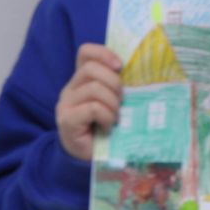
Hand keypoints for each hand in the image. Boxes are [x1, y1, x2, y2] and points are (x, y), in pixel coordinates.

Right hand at [56, 43, 123, 161]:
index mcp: (82, 80)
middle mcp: (70, 89)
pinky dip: (107, 116)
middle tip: (122, 100)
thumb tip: (144, 69)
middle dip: (114, 83)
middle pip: (91, 69)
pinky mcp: (67, 120)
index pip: (85, 52)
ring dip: (112, 103)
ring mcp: (66, 104)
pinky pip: (93, 108)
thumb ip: (118, 84)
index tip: (120, 66)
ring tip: (116, 117)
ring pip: (94, 89)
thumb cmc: (108, 126)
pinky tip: (108, 126)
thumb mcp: (115, 100)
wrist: (90, 157)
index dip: (104, 53)